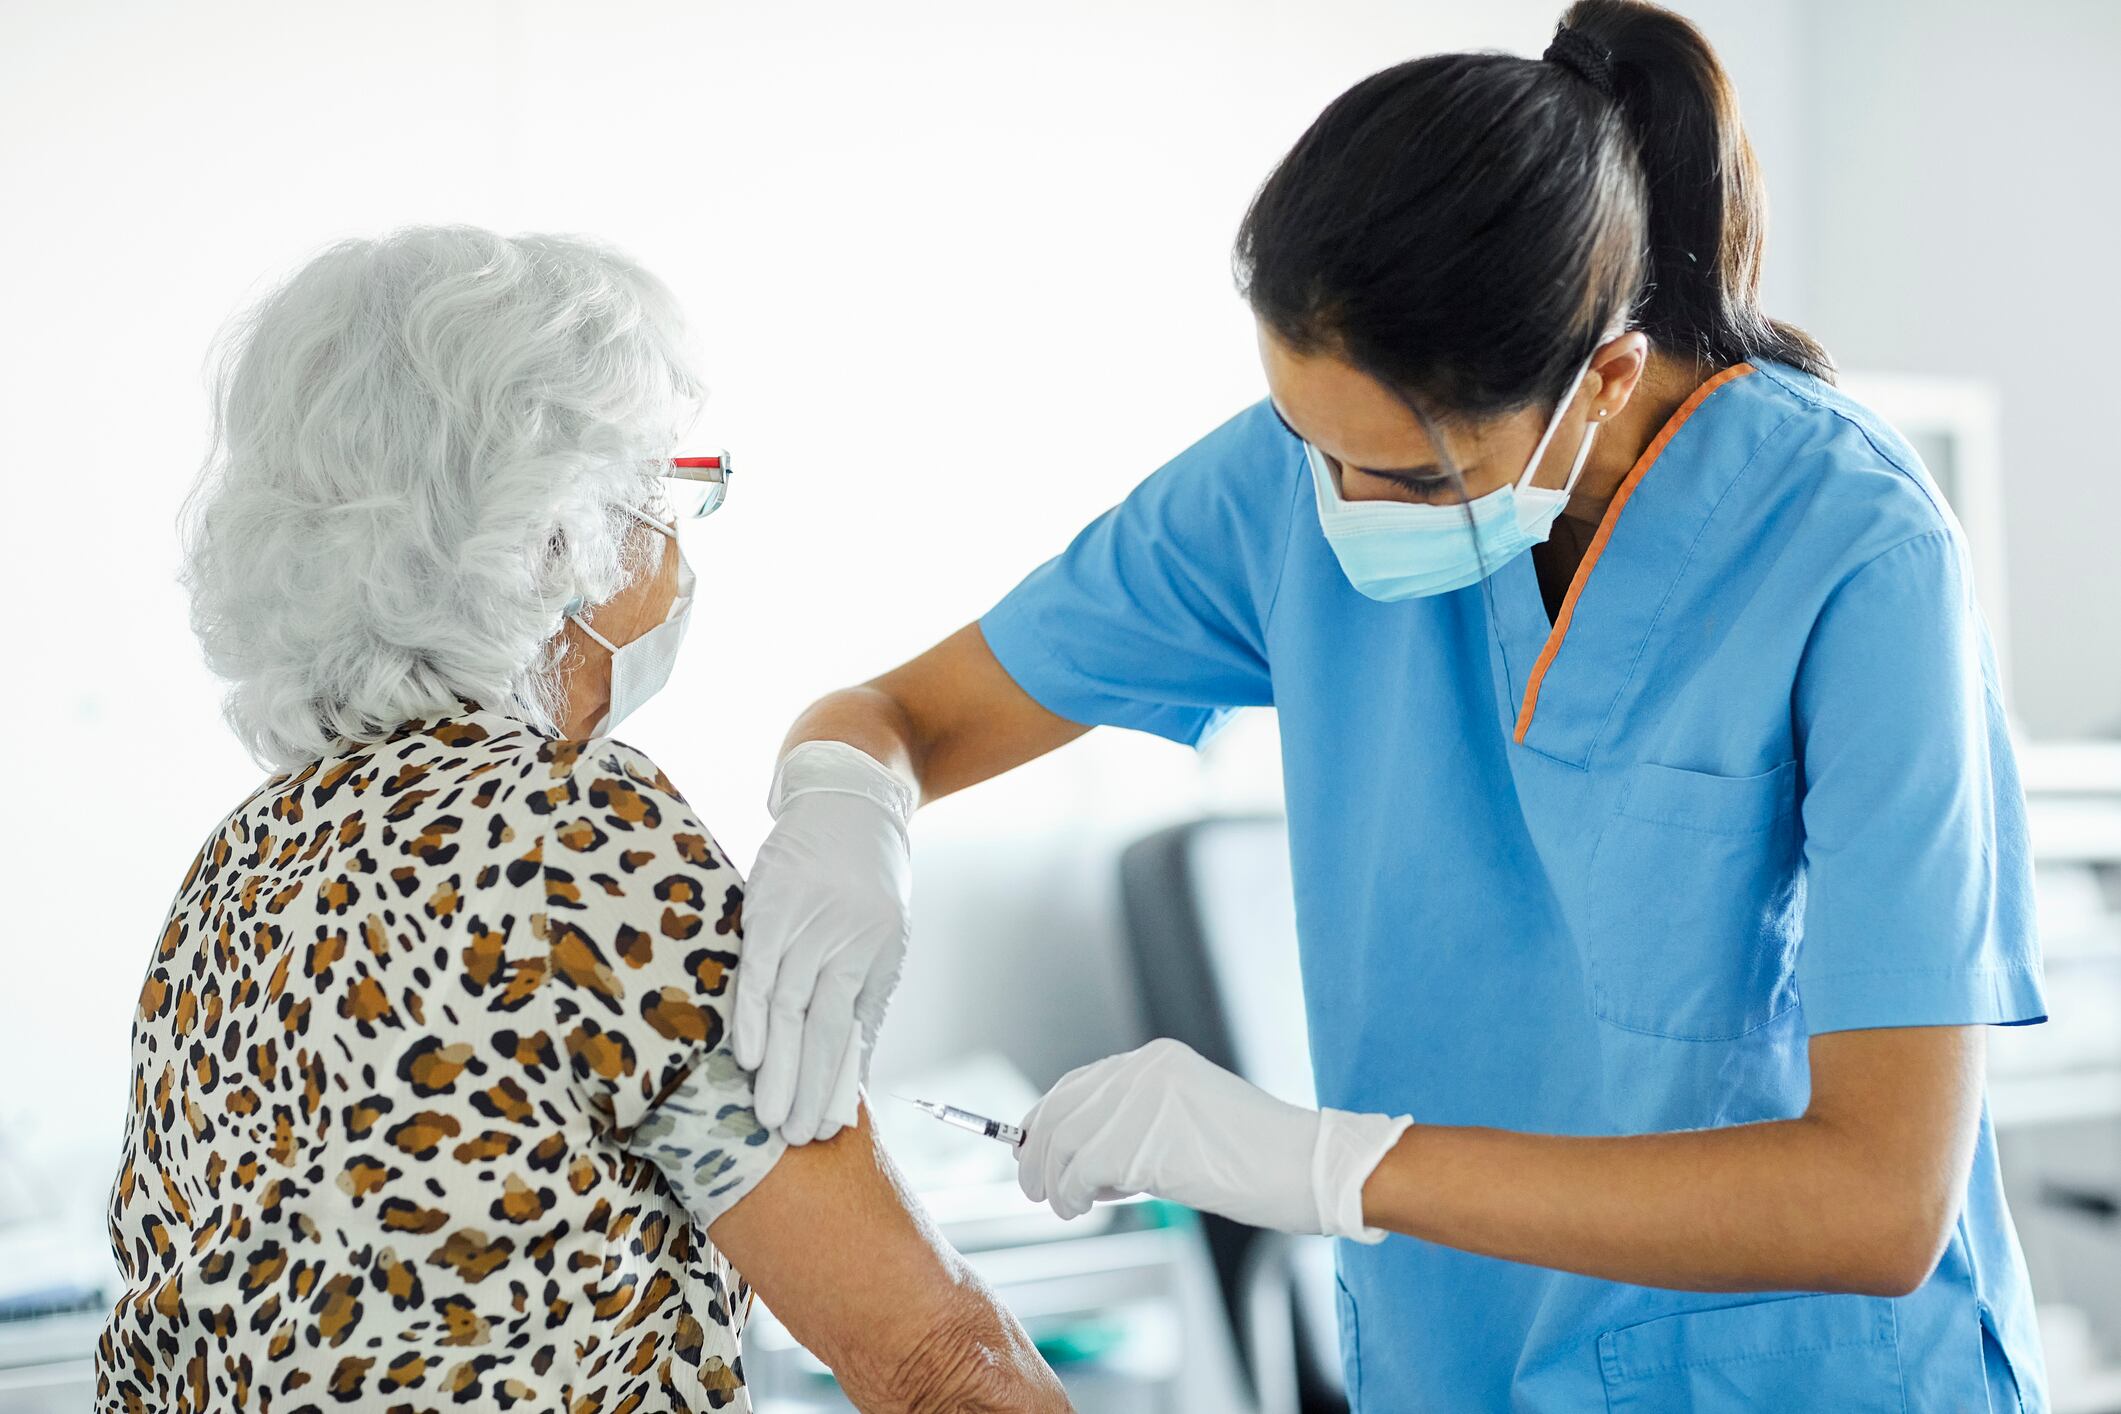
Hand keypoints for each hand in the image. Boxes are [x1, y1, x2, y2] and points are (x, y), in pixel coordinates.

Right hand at [735, 741, 914, 1144]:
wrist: (852, 796)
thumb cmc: (866, 878)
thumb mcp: (882, 936)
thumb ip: (862, 996)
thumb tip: (850, 1068)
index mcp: (876, 951)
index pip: (851, 1031)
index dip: (833, 1083)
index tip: (822, 1130)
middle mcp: (846, 937)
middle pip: (821, 1026)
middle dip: (805, 1087)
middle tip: (790, 1138)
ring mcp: (809, 918)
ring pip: (789, 1005)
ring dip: (777, 1064)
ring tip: (765, 1114)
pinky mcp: (773, 898)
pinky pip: (758, 964)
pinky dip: (752, 1012)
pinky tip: (748, 1054)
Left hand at [1015, 1037, 1411, 1240]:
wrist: (1307, 1167)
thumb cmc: (1260, 1158)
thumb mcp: (1190, 1122)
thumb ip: (1139, 1126)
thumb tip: (1083, 1156)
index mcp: (1158, 1059)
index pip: (1080, 1083)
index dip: (1049, 1120)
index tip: (1035, 1151)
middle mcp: (1145, 1069)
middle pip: (1062, 1107)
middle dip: (1039, 1151)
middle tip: (1034, 1187)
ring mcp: (1143, 1102)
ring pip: (1066, 1140)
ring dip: (1055, 1179)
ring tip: (1065, 1206)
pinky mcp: (1144, 1141)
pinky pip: (1083, 1170)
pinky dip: (1072, 1194)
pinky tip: (1082, 1208)